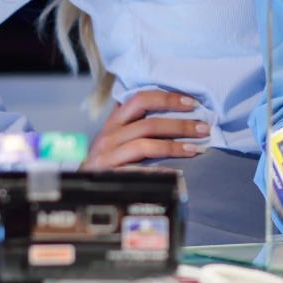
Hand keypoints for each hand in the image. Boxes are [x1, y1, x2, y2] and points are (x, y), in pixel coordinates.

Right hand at [80, 90, 209, 167]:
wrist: (78, 184)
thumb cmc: (106, 157)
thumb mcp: (116, 133)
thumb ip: (133, 117)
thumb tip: (166, 102)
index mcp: (115, 121)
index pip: (140, 99)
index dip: (167, 99)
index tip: (192, 103)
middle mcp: (110, 134)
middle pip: (148, 122)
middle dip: (180, 124)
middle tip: (204, 128)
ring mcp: (108, 155)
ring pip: (145, 144)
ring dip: (174, 145)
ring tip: (195, 148)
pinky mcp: (109, 174)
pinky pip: (136, 171)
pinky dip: (158, 170)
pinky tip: (175, 172)